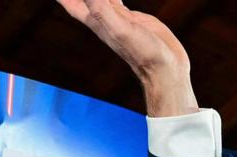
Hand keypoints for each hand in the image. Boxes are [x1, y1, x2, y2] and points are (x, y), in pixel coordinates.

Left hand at [56, 0, 198, 115]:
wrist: (164, 69)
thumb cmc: (143, 53)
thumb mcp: (121, 30)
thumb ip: (104, 11)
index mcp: (96, 22)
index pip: (72, 4)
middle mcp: (103, 20)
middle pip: (82, 1)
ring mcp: (117, 19)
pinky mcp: (131, 19)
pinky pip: (116, 1)